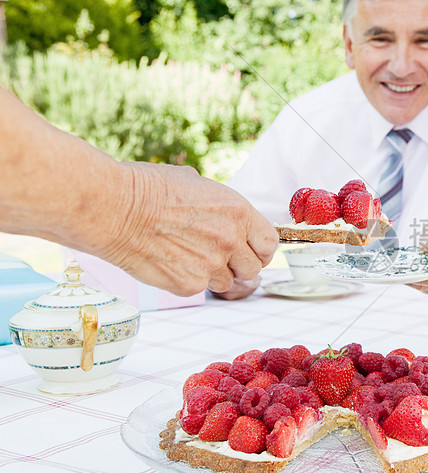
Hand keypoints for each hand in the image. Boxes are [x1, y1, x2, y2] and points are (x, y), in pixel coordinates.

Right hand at [102, 162, 278, 296]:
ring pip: (227, 282)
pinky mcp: (189, 285)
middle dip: (238, 265)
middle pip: (253, 268)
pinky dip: (188, 279)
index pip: (269, 243)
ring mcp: (211, 265)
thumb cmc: (148, 188)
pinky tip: (169, 261)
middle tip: (217, 256)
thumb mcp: (197, 184)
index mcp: (238, 212)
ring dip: (213, 274)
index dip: (260, 249)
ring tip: (187, 255)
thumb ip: (221, 207)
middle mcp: (230, 240)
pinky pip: (199, 288)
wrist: (113, 208)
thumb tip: (229, 216)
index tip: (251, 251)